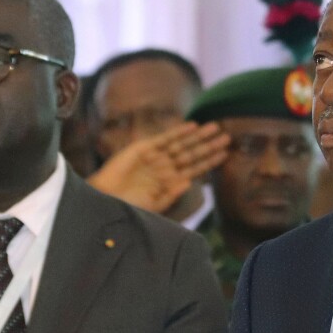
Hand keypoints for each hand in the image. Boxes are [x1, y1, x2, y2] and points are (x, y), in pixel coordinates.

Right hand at [88, 122, 229, 213]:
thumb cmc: (129, 206)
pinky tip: (192, 126)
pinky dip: (178, 132)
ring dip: (198, 136)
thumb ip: (172, 194)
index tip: (226, 154)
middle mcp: (165, 167)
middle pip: (192, 153)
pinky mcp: (143, 148)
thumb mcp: (154, 204)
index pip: (195, 169)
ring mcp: (155, 157)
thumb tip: (190, 183)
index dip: (210, 161)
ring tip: (215, 127)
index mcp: (171, 181)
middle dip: (209, 145)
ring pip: (182, 144)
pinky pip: (164, 138)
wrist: (105, 199)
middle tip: (227, 136)